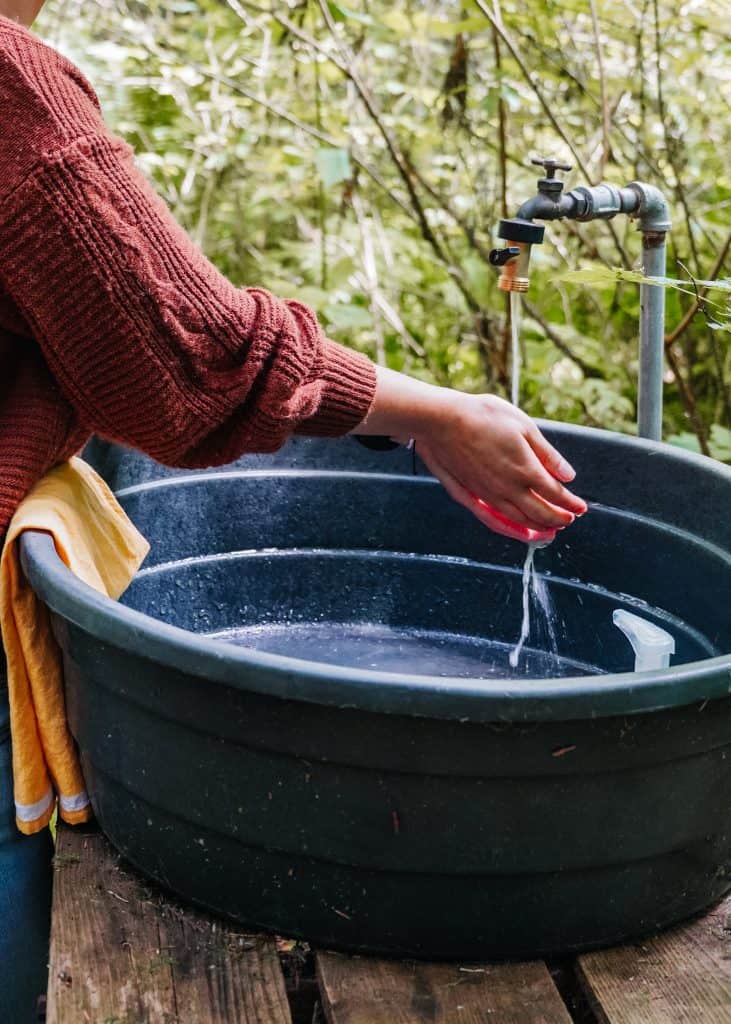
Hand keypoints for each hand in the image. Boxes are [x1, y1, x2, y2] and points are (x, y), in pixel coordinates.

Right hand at [353, 367, 586, 542]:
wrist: (441, 420)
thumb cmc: (481, 416)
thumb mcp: (523, 426)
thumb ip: (547, 454)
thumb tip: (568, 475)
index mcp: (526, 470)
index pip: (556, 494)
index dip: (571, 503)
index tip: (581, 507)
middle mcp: (509, 488)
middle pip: (541, 513)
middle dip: (559, 518)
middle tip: (570, 519)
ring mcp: (489, 495)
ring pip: (519, 520)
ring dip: (538, 528)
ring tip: (550, 530)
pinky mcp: (472, 496)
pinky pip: (494, 520)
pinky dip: (510, 530)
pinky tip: (517, 531)